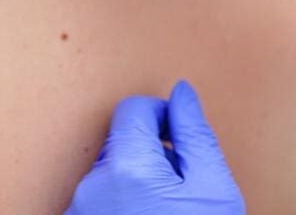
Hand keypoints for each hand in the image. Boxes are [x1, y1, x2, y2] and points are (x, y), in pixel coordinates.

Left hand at [66, 81, 244, 214]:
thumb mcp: (214, 192)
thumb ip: (196, 135)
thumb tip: (182, 92)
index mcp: (128, 169)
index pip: (133, 110)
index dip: (163, 117)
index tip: (182, 138)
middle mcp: (92, 188)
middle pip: (121, 142)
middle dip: (152, 153)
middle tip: (182, 187)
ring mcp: (80, 212)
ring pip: (110, 174)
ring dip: (137, 181)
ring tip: (166, 212)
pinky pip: (98, 201)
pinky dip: (121, 205)